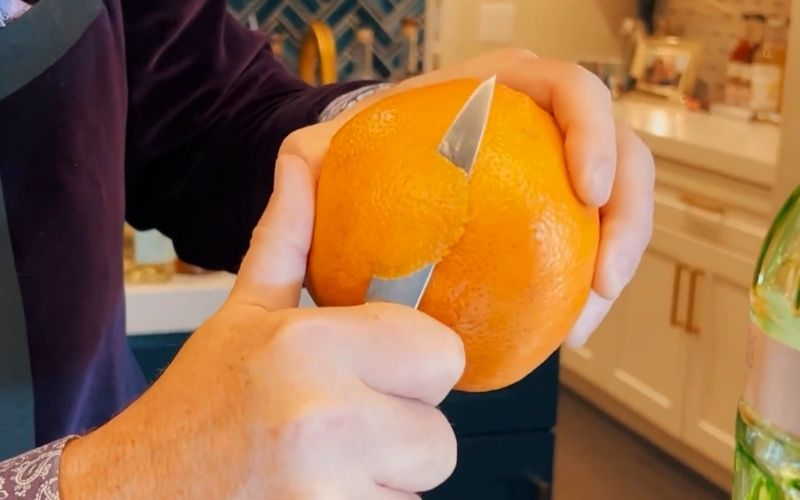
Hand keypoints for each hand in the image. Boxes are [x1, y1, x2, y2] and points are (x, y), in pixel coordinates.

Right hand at [60, 156, 463, 498]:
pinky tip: (322, 491)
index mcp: (310, 345)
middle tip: (351, 421)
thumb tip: (300, 159)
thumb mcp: (242, 313)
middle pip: (440, 432)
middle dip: (405, 427)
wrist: (139, 493)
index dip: (419, 363)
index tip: (386, 369)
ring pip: (421, 480)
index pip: (442, 354)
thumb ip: (286, 238)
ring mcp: (329, 489)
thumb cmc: (196, 405)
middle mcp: (326, 417)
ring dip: (388, 474)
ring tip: (328, 459)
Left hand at [281, 48, 654, 346]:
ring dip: (616, 260)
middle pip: (621, 151)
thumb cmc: (362, 156)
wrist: (377, 174)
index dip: (595, 133)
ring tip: (584, 321)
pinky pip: (586, 242)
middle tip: (604, 279)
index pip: (571, 91)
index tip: (588, 191)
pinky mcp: (552, 212)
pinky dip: (585, 284)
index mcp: (501, 90)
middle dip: (630, 214)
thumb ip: (307, 157)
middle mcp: (540, 122)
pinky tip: (564, 329)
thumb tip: (298, 169)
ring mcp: (553, 168)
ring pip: (617, 204)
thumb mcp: (328, 150)